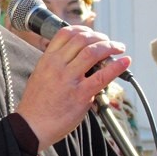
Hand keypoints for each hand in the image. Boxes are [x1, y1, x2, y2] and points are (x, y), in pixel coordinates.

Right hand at [15, 25, 130, 149]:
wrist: (31, 126)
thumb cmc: (36, 104)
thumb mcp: (39, 75)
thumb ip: (55, 64)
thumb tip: (75, 58)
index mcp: (47, 60)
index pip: (66, 33)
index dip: (83, 29)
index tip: (92, 33)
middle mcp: (57, 66)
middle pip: (82, 39)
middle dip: (100, 37)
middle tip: (108, 41)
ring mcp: (69, 79)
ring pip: (93, 52)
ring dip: (110, 46)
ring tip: (119, 48)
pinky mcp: (81, 94)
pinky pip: (102, 76)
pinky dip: (117, 66)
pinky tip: (125, 62)